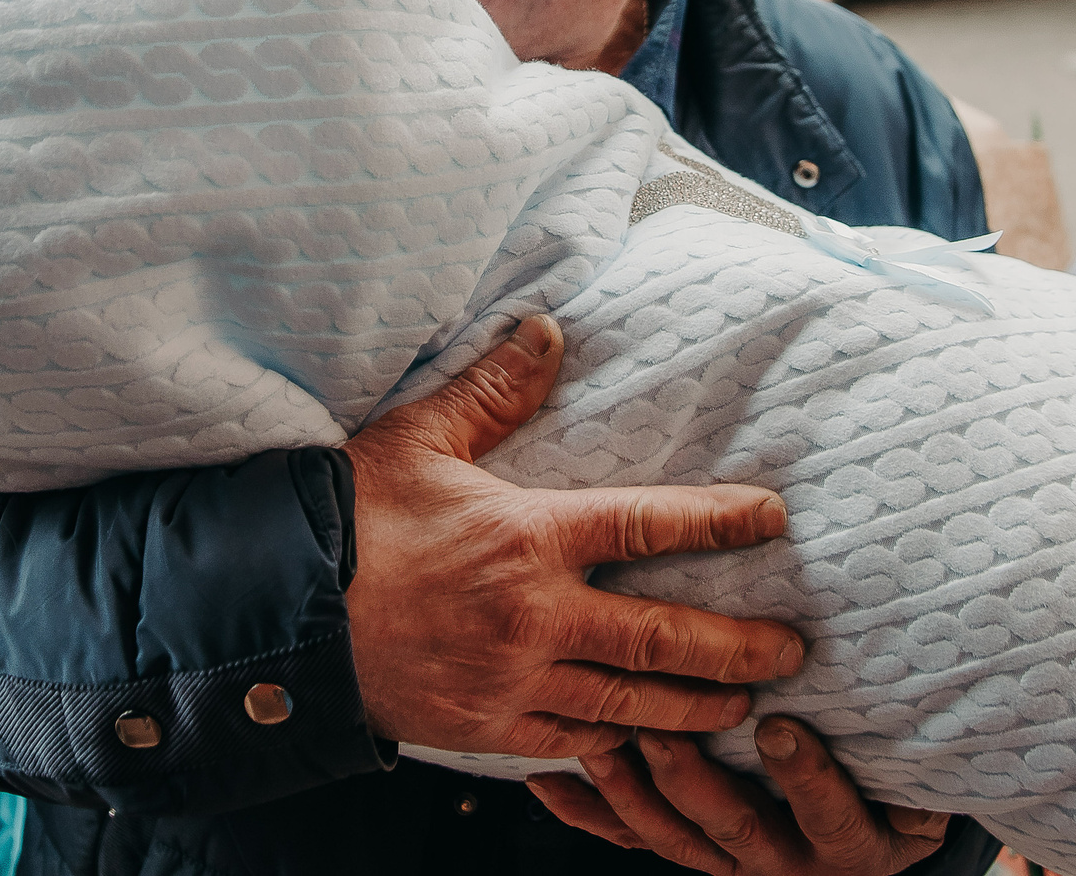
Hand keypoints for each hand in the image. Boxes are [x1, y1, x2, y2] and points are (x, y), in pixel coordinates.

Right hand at [343, 314, 804, 758]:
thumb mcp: (421, 436)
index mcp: (527, 536)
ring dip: (696, 708)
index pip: (647, 525)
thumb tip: (548, 325)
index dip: (719, 522)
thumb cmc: (352, 517)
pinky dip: (623, 749)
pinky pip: (573, 747)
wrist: (282, 613)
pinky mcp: (487, 729)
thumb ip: (495, 387)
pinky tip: (654, 746)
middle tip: (793, 652)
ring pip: (631, 705)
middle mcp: (534, 617)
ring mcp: (513, 681)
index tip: (774, 518)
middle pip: (663, 638)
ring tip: (745, 707)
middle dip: (737, 647)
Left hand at [527, 719, 952, 875]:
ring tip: (607, 743)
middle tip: (666, 731)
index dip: (808, 779)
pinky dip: (587, 812)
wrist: (875, 833)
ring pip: (676, 837)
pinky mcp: (688, 849)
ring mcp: (736, 861)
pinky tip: (549, 781)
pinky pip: (631, 840)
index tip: (780, 730)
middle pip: (739, 830)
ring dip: (635, 791)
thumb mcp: (921, 764)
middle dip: (699, 781)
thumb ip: (907, 715)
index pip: (835, 815)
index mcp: (857, 836)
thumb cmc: (900, 774)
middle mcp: (794, 859)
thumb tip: (916, 630)